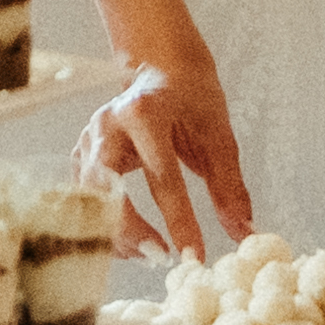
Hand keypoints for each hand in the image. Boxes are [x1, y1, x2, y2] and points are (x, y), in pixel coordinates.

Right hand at [83, 40, 252, 261]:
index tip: (195, 256)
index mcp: (145, 113)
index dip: (178, 221)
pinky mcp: (79, 155)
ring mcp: (87, 139)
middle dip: (130, 232)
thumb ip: (230, 187)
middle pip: (105, 191)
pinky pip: (84, 200)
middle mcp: (108, 125)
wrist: (161, 66)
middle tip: (161, 258)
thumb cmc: (192, 98)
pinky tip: (133, 240)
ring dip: (116, 233)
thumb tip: (245, 233)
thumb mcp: (218, 136)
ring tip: (150, 253)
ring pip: (88, 200)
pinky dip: (105, 226)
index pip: (161, 177)